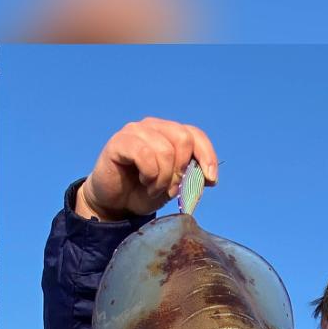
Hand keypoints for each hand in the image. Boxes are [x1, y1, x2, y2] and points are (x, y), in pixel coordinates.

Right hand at [76, 118, 219, 221]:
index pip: (195, 135)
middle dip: (181, 170)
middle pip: (183, 139)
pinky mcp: (119, 142)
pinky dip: (150, 175)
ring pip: (165, 150)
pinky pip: (145, 155)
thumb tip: (209, 177)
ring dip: (163, 178)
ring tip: (153, 189)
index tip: (210, 180)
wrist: (117, 203)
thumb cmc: (144, 191)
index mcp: (169, 133)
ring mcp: (136, 131)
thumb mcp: (174, 186)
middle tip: (171, 189)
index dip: (207, 156)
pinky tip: (144, 182)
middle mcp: (154, 126)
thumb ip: (191, 177)